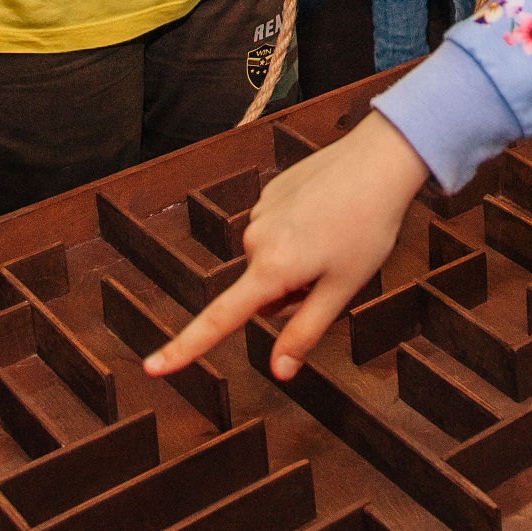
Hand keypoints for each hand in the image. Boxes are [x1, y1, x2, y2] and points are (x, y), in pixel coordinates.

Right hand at [146, 110, 427, 381]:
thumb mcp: (342, 289)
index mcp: (270, 268)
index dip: (183, 348)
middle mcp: (254, 239)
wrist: (380, 159)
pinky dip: (299, 233)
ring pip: (270, 262)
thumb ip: (305, 331)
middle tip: (333, 270)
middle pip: (261, 293)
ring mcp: (259, 211)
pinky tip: (327, 214)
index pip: (218, 319)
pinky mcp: (269, 191)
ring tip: (336, 237)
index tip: (151, 368)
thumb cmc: (368, 227)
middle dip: (290, 293)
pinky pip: (277, 231)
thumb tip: (279, 372)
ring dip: (296, 262)